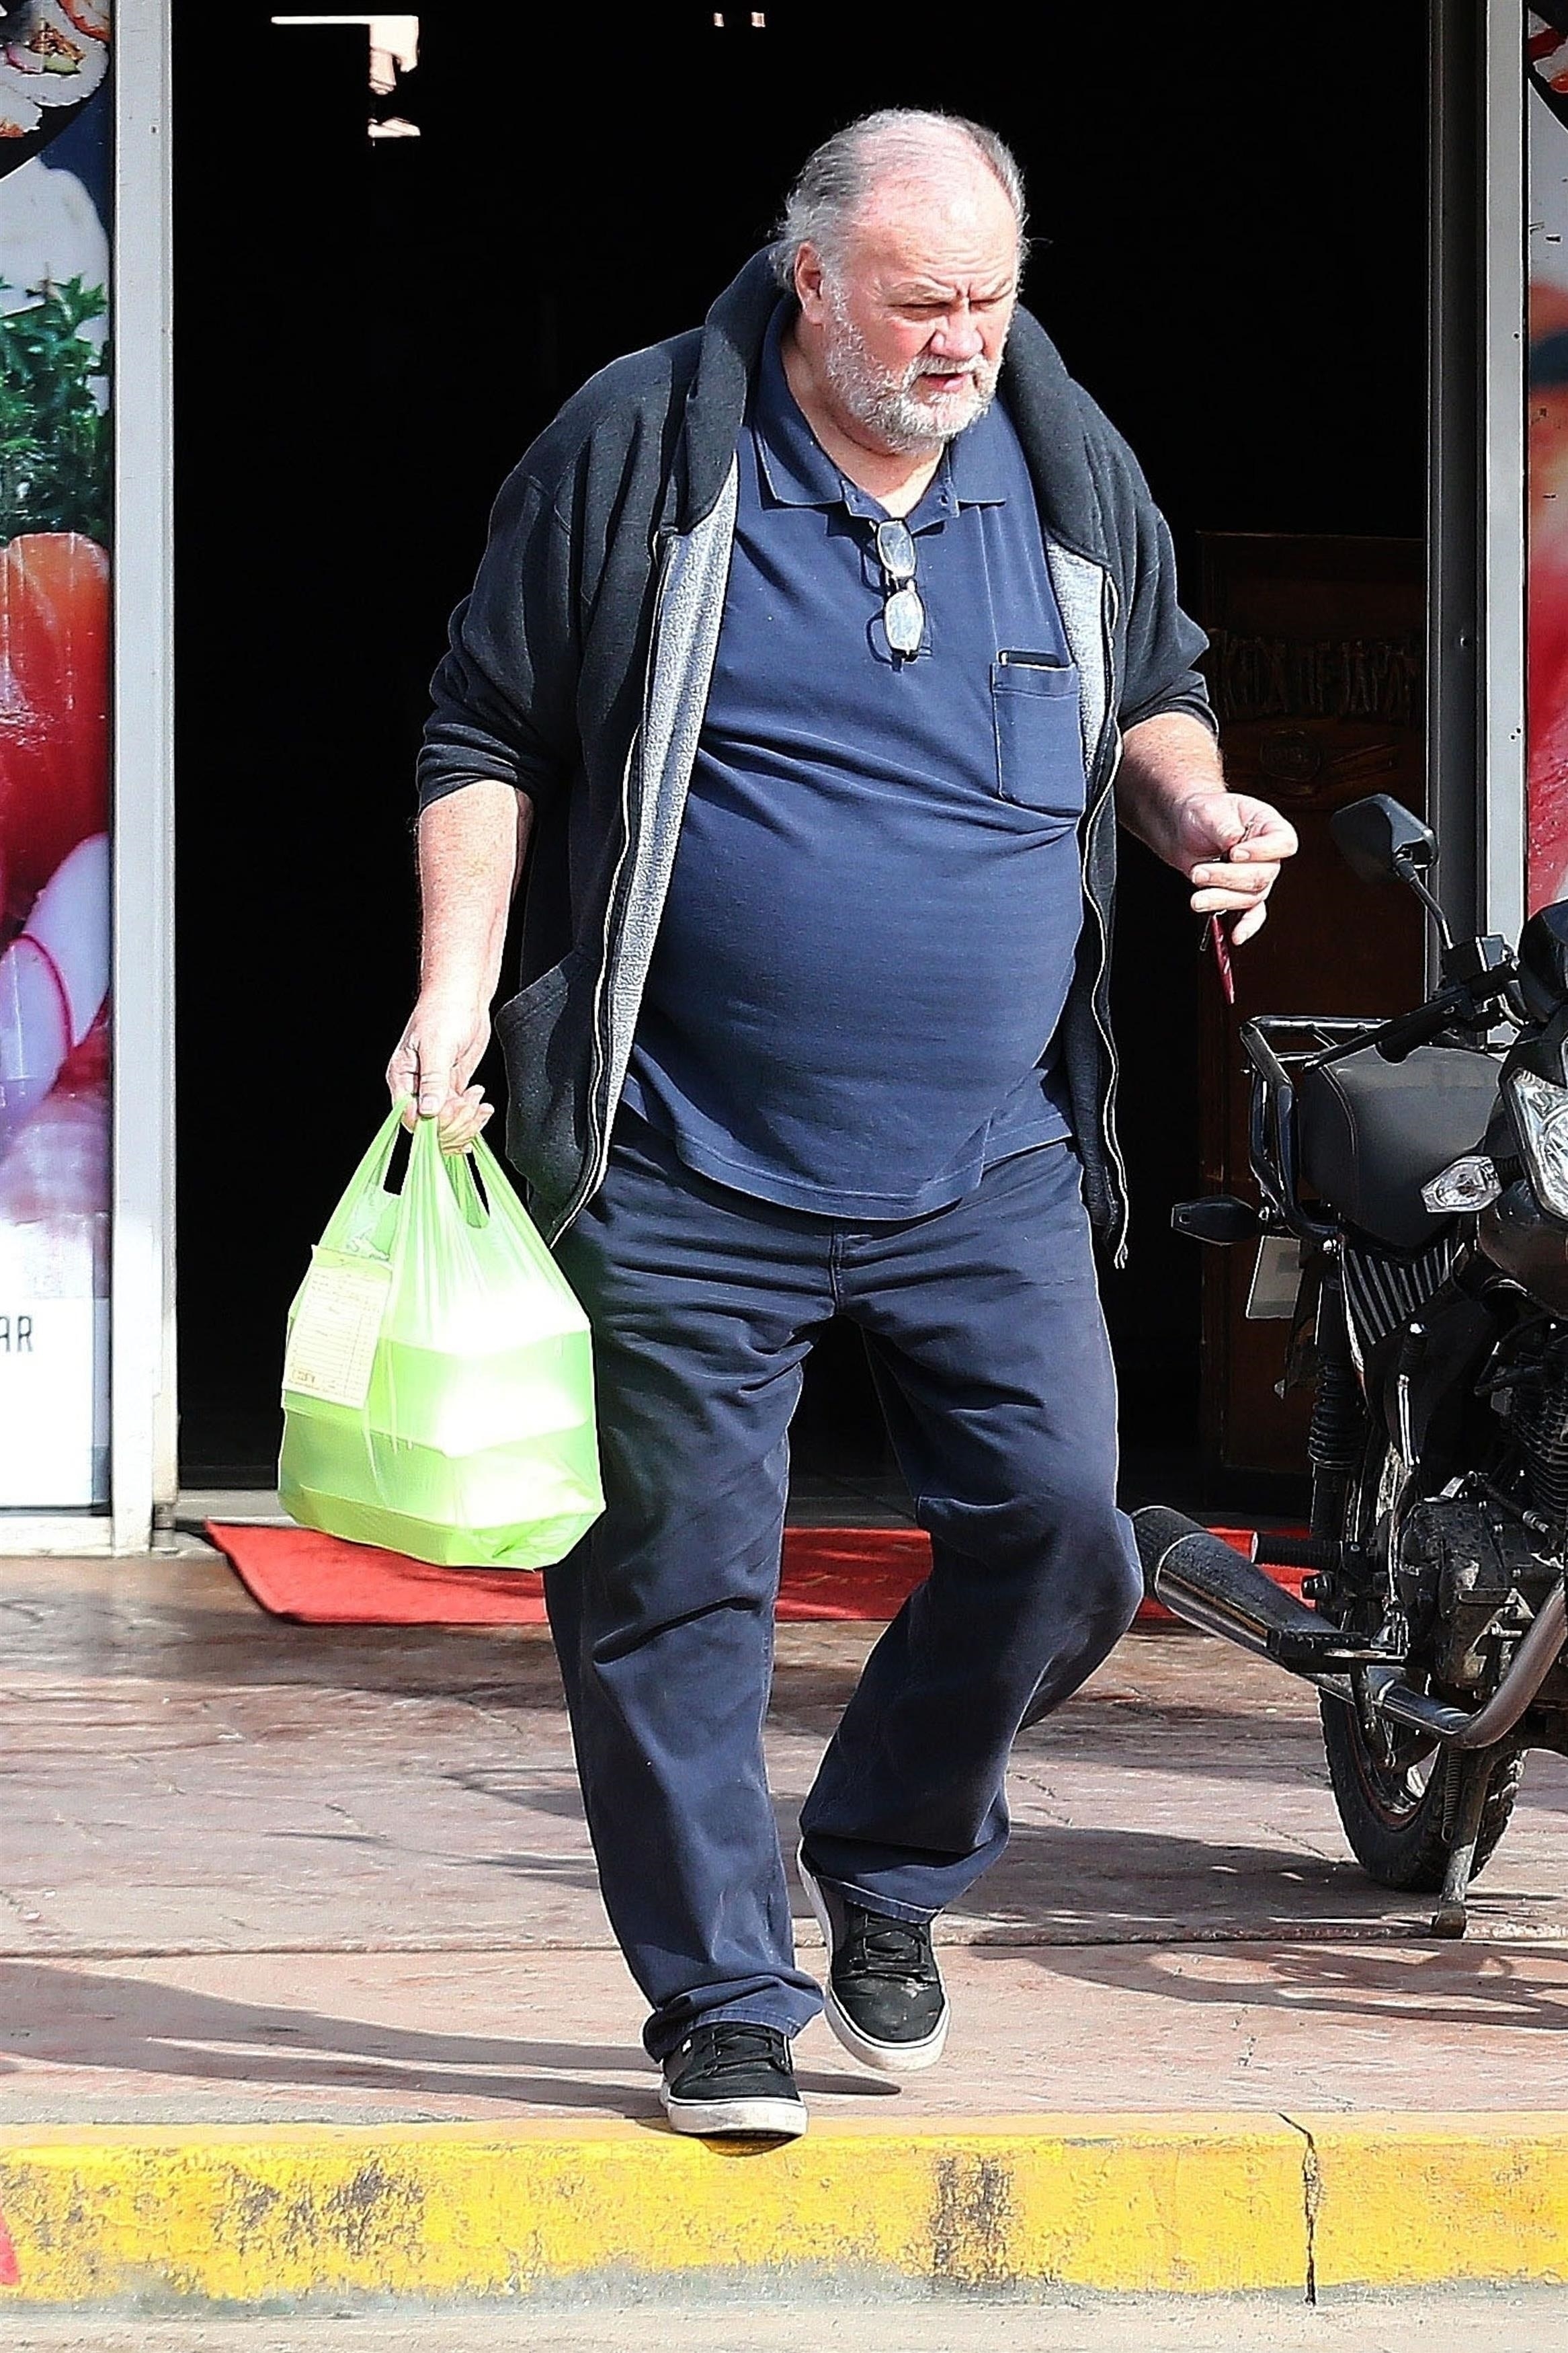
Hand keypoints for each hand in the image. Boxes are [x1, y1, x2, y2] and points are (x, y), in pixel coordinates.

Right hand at [385, 990, 494, 1152]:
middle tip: (469, 1104)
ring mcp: (436, 1088)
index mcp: (402, 1077)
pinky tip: (482, 1104)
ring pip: (448, 1123)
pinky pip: (460, 1113)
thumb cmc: (444, 1010)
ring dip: (467, 1120)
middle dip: (454, 1122)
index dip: (433, 1123)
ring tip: (478, 1100)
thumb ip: (434, 1080)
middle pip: (431, 1126)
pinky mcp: (453, 1086)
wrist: (463, 995)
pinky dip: (474, 1114)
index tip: (453, 1108)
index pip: (410, 1117)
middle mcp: (417, 1087)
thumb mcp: (437, 1046)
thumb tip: (429, 1111)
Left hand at [1170, 791, 1297, 946]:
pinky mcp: (1241, 894)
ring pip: (1251, 897)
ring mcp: (1256, 877)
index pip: (1283, 843)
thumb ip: (1224, 826)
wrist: (1184, 829)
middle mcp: (1268, 855)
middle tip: (1199, 872)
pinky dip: (1246, 926)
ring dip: (1222, 899)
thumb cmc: (1203, 814)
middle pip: (1262, 876)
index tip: (1235, 853)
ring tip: (1197, 898)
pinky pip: (1252, 914)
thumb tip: (1234, 839)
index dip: (1262, 852)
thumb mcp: (1210, 811)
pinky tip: (1237, 935)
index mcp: (1269, 826)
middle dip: (1227, 878)